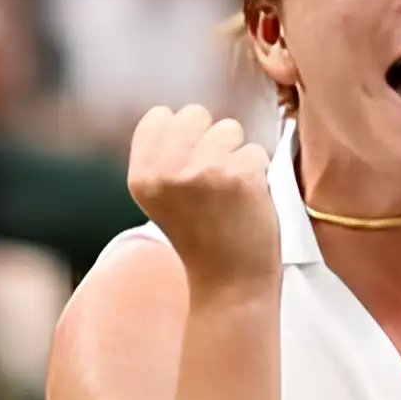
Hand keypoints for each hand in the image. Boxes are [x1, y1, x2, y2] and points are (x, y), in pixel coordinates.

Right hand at [127, 105, 277, 294]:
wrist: (229, 285)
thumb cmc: (202, 237)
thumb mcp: (163, 197)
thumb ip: (165, 156)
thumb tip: (186, 116)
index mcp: (141, 174)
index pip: (161, 116)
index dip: (183, 138)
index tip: (190, 171)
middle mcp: (167, 171)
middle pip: (195, 114)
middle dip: (210, 141)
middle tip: (214, 183)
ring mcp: (204, 172)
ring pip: (229, 129)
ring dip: (237, 156)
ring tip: (232, 193)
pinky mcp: (240, 177)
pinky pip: (256, 152)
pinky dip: (259, 175)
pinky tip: (248, 202)